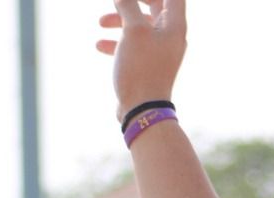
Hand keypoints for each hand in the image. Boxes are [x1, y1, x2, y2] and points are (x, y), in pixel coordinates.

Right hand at [96, 0, 186, 121]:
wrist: (143, 110)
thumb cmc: (141, 69)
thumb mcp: (133, 31)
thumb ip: (128, 6)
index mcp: (174, 26)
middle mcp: (170, 37)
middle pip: (155, 7)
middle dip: (132, 1)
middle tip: (117, 1)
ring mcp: (159, 52)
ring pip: (140, 26)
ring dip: (120, 20)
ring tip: (100, 22)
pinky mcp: (147, 65)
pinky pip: (133, 45)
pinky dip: (117, 41)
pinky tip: (100, 45)